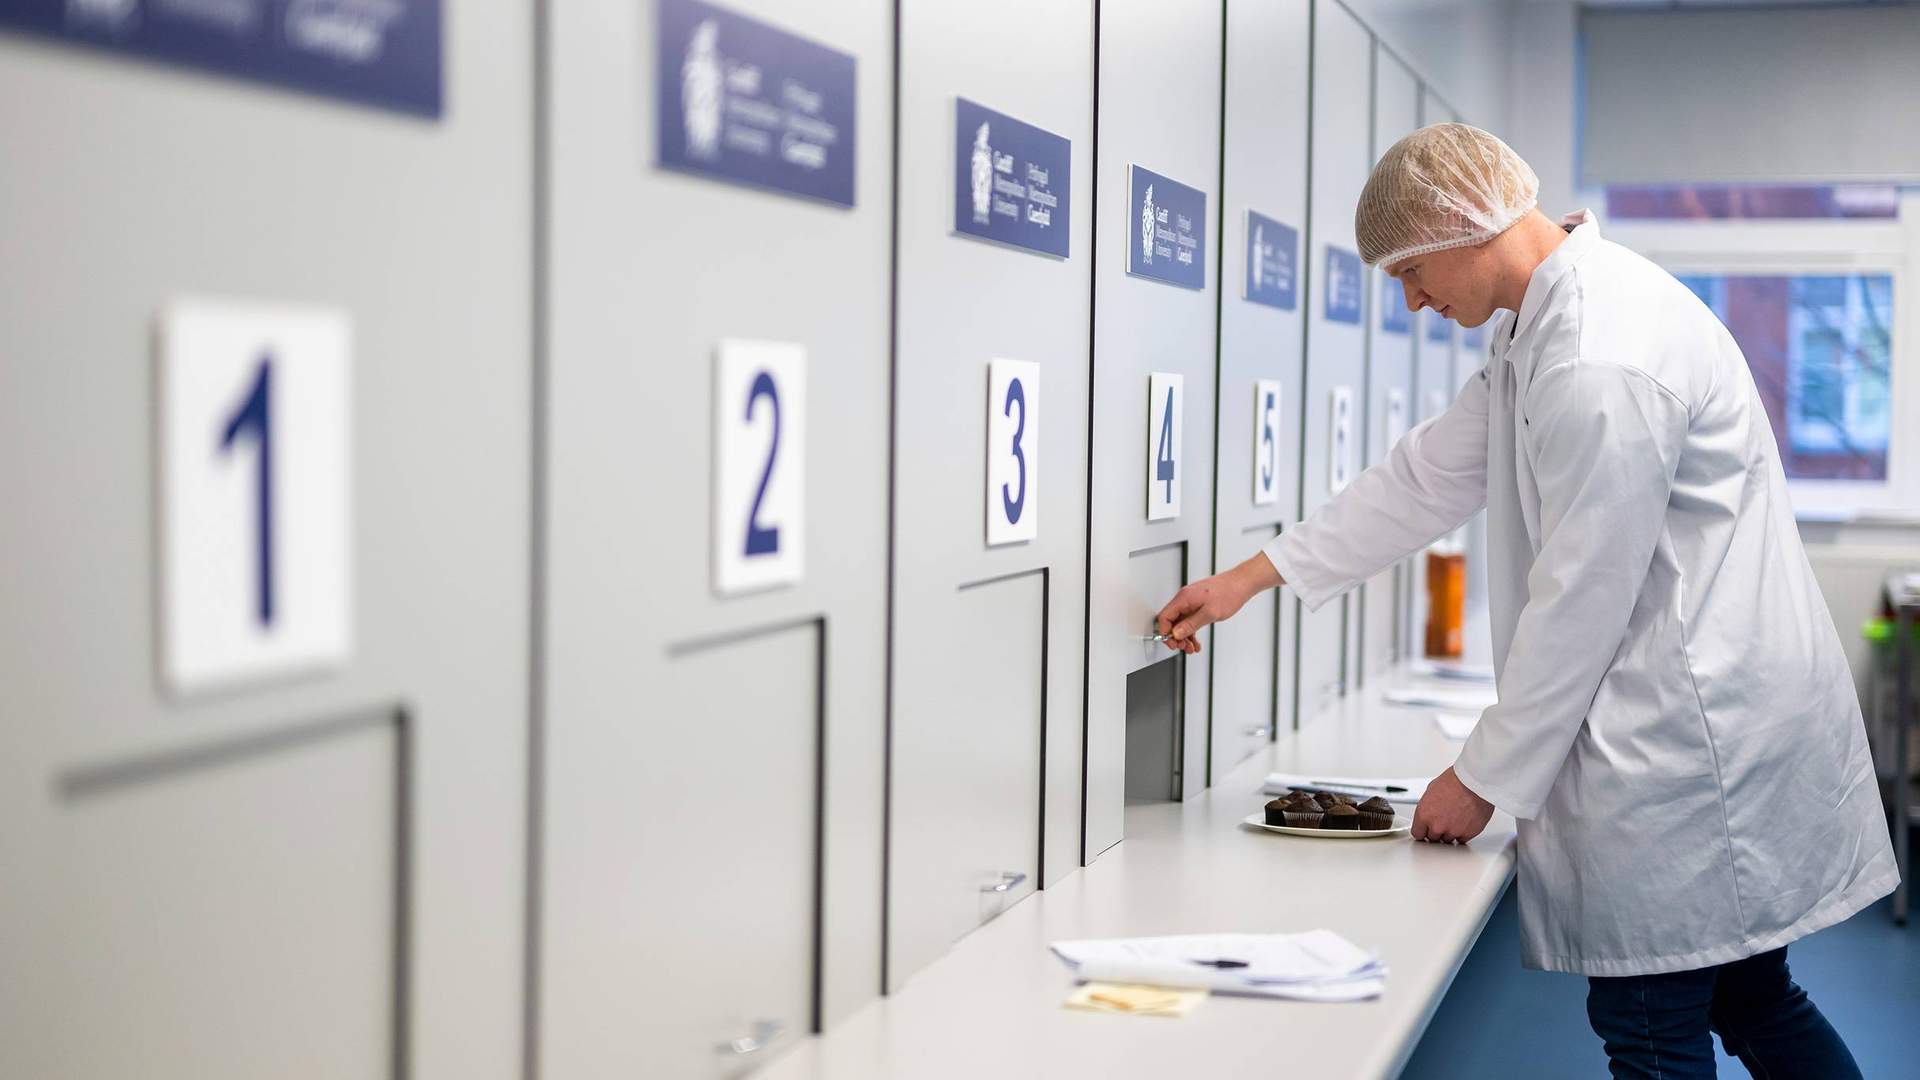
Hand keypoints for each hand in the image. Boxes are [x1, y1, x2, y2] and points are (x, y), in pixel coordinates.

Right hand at [1154, 554, 1281, 654]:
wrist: (1242, 584)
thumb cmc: (1229, 593)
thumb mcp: (1210, 613)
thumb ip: (1191, 624)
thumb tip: (1176, 633)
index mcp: (1184, 598)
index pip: (1165, 616)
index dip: (1165, 632)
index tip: (1172, 643)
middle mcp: (1185, 599)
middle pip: (1171, 621)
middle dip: (1175, 637)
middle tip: (1182, 648)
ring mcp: (1191, 602)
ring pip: (1181, 623)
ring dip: (1184, 637)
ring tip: (1191, 648)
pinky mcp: (1198, 605)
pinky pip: (1189, 621)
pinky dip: (1191, 632)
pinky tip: (1196, 642)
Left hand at [1411, 767, 1493, 844]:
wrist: (1474, 782)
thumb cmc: (1455, 781)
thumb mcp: (1431, 790)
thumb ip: (1428, 806)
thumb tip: (1428, 811)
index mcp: (1424, 815)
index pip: (1418, 833)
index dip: (1422, 831)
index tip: (1425, 830)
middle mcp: (1437, 825)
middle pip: (1432, 838)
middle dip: (1436, 831)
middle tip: (1443, 820)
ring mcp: (1453, 831)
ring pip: (1448, 840)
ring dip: (1450, 832)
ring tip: (1455, 817)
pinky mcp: (1468, 834)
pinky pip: (1462, 839)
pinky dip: (1463, 833)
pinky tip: (1464, 821)